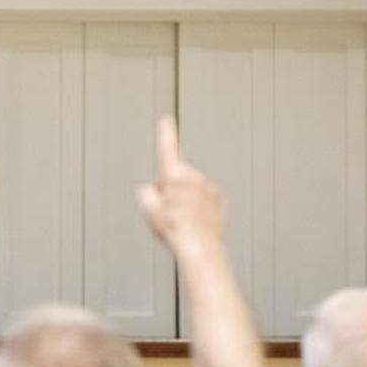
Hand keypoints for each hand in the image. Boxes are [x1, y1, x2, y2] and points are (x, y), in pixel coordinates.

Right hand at [136, 117, 224, 255]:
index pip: (168, 150)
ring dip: (185, 201)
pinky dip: (199, 209)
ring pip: (192, 191)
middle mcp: (194, 178)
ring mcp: (209, 189)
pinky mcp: (220, 200)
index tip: (167, 120)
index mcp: (175, 177)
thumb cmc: (174, 229)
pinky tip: (195, 222)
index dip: (166, 134)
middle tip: (167, 210)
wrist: (199, 247)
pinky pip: (206, 201)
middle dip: (171, 190)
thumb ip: (146, 192)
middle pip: (176, 178)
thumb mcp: (148, 210)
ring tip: (182, 220)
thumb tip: (151, 189)